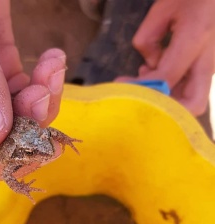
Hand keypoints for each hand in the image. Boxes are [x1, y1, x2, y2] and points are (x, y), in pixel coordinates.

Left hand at [132, 0, 214, 115]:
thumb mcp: (163, 8)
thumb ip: (149, 40)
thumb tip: (147, 68)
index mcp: (195, 37)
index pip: (167, 76)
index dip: (143, 86)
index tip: (122, 85)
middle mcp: (208, 59)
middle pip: (194, 104)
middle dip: (165, 109)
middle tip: (140, 97)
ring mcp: (211, 66)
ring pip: (194, 101)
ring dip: (167, 100)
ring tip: (144, 81)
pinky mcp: (208, 67)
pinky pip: (190, 89)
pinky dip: (172, 90)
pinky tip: (155, 74)